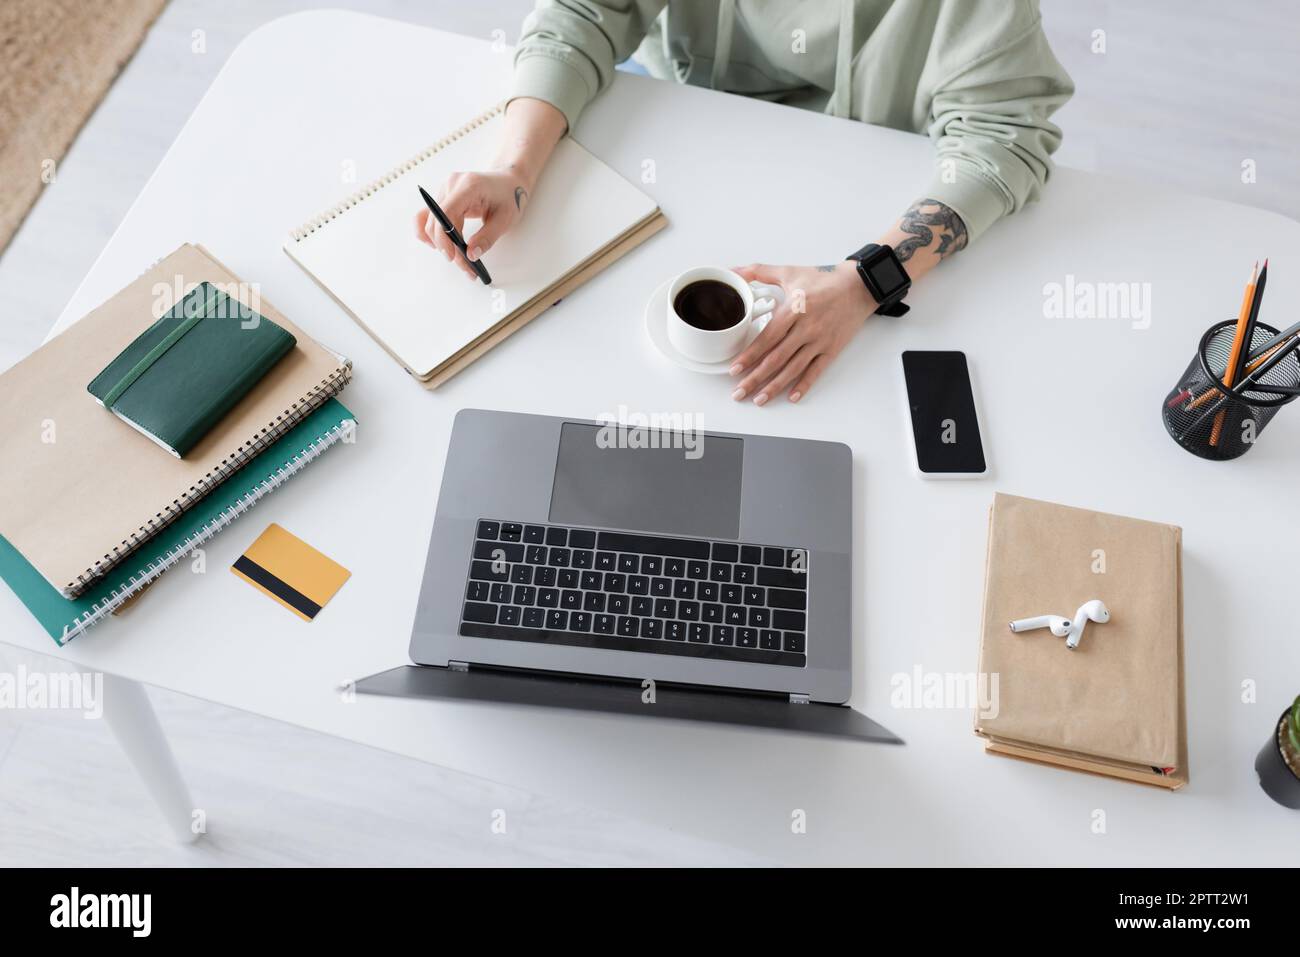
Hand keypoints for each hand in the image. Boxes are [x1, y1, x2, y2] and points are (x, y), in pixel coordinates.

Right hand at [414, 168, 529, 279]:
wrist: (507, 181)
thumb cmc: (509, 196)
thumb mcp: (505, 219)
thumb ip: (487, 237)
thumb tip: (471, 255)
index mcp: (469, 186)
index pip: (446, 212)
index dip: (444, 237)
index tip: (451, 256)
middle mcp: (451, 185)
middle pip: (436, 221)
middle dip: (448, 247)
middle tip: (466, 266)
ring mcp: (444, 190)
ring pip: (431, 223)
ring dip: (441, 244)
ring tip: (460, 259)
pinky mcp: (442, 198)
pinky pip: (427, 217)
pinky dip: (432, 233)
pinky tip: (442, 246)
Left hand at [729, 262, 875, 404]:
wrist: (858, 286)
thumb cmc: (822, 280)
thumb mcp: (789, 272)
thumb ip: (759, 271)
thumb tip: (734, 270)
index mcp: (793, 310)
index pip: (767, 338)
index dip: (749, 355)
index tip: (735, 369)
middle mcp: (806, 328)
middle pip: (776, 358)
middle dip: (755, 377)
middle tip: (739, 392)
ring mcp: (819, 341)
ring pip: (793, 369)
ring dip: (775, 386)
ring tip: (759, 399)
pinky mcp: (832, 349)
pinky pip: (816, 371)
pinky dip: (804, 385)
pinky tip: (792, 397)